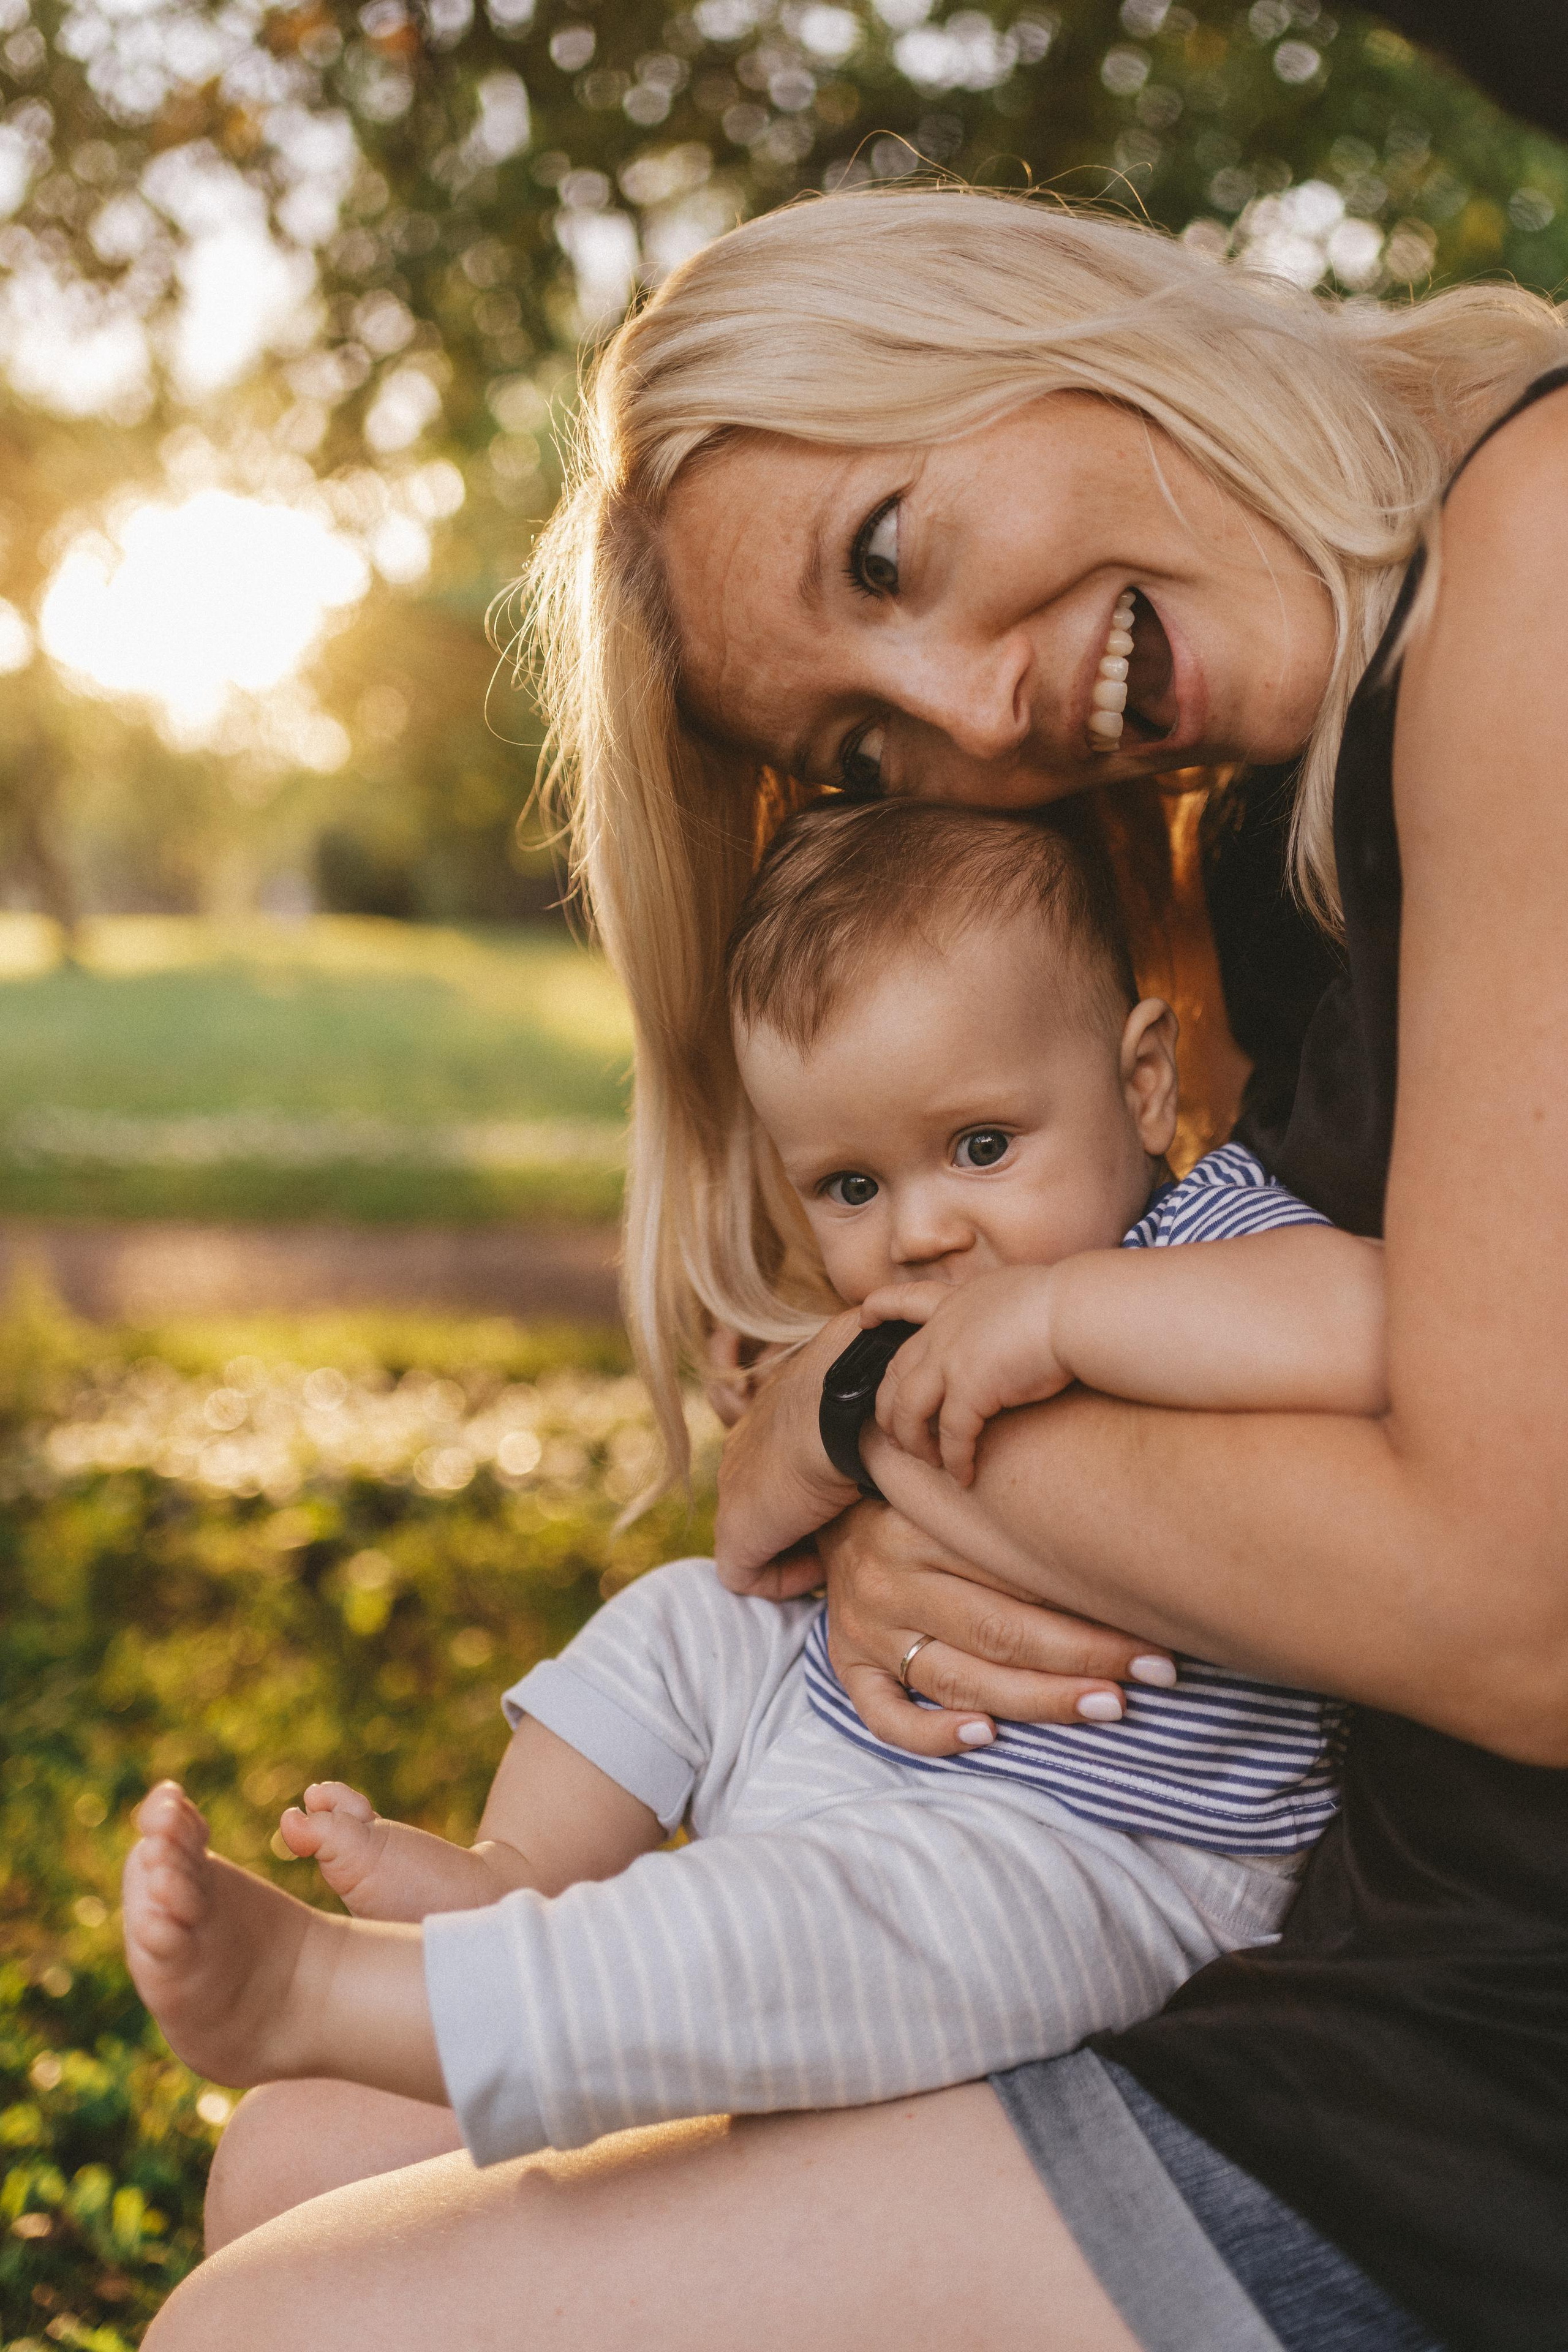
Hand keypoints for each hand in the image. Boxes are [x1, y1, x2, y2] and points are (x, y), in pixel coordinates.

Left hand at [713, 1308, 864, 1590]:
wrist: (844, 1405)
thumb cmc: (870, 1386)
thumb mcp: (877, 1379)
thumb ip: (880, 1382)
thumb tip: (914, 1347)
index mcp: (769, 1413)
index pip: (758, 1438)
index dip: (791, 1466)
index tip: (826, 1484)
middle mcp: (743, 1450)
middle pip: (757, 1494)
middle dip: (797, 1518)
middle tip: (841, 1528)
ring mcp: (734, 1491)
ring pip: (755, 1536)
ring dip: (795, 1548)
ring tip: (836, 1552)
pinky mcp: (737, 1531)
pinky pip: (746, 1574)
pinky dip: (783, 1578)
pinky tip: (820, 1569)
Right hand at [818, 1501, 1176, 1757]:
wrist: (825, 1507)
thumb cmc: (925, 1507)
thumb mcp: (962, 1499)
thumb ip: (1020, 1528)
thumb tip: (1128, 1568)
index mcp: (922, 1526)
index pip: (1018, 1577)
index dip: (1095, 1609)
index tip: (1160, 1630)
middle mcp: (890, 1576)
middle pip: (998, 1631)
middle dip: (1085, 1658)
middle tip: (1154, 1674)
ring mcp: (864, 1626)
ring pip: (956, 1676)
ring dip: (1037, 1699)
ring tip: (1105, 1707)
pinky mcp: (845, 1666)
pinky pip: (884, 1715)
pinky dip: (932, 1733)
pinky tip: (985, 1737)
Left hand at [863, 1268, 1070, 1484]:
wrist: (1077, 1310)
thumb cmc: (1066, 1303)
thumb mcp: (1018, 1293)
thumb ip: (999, 1311)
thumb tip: (1010, 1323)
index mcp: (956, 1303)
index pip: (906, 1300)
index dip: (880, 1308)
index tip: (864, 1317)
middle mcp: (943, 1330)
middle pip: (895, 1373)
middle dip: (887, 1407)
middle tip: (894, 1432)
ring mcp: (950, 1360)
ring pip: (907, 1410)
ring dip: (914, 1441)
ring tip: (929, 1461)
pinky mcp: (969, 1390)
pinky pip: (951, 1436)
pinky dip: (955, 1460)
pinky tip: (964, 1475)